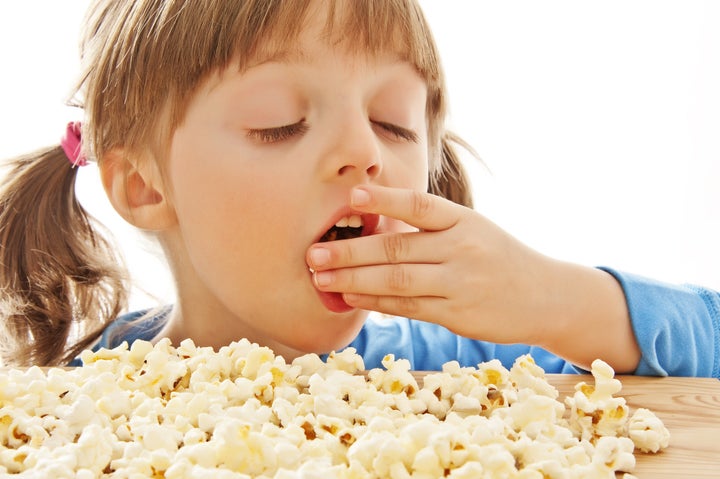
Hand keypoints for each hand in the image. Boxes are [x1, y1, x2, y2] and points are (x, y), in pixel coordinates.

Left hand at [306, 184, 639, 371]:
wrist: (545, 296)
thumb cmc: (498, 258)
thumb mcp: (474, 230)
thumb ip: (431, 228)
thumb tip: (373, 227)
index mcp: (464, 220)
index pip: (419, 205)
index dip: (384, 200)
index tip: (351, 198)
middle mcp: (462, 248)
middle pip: (397, 247)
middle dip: (350, 251)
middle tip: (313, 253)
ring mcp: (460, 282)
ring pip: (397, 280)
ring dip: (354, 279)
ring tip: (321, 279)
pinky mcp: (457, 313)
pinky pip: (408, 307)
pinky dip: (376, 302)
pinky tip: (351, 297)